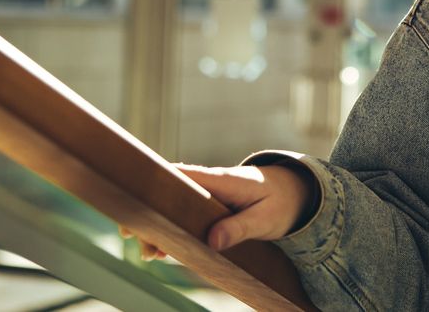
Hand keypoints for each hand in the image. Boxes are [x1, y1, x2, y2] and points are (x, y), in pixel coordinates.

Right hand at [118, 162, 315, 258]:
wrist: (295, 192)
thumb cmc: (281, 202)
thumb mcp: (266, 218)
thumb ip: (240, 228)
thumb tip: (213, 240)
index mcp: (222, 180)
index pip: (183, 176)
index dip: (157, 187)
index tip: (137, 203)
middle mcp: (211, 184)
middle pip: (171, 194)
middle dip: (151, 213)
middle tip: (132, 236)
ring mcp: (209, 196)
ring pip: (175, 207)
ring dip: (160, 226)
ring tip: (148, 253)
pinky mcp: (212, 208)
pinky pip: (186, 215)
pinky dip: (173, 230)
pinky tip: (162, 249)